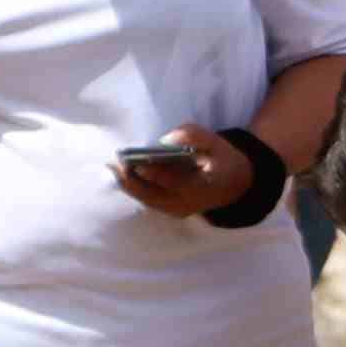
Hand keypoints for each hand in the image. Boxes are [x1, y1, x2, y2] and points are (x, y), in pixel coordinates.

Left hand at [112, 134, 252, 216]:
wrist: (233, 184)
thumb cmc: (222, 160)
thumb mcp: (217, 143)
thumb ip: (194, 136)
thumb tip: (165, 139)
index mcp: (205, 187)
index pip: (177, 183)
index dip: (156, 174)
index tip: (137, 163)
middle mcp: (189, 203)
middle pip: (154, 195)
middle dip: (132, 180)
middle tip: (114, 163)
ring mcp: (178, 210)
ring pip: (147, 199)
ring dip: (128, 184)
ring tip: (112, 166)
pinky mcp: (170, 210)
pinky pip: (148, 200)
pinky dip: (133, 187)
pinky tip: (120, 174)